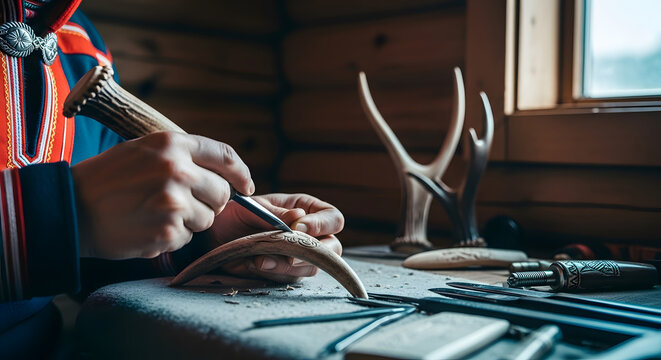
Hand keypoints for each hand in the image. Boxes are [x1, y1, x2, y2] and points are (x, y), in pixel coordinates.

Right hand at [72, 132, 253, 258]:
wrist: (71, 209)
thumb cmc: (107, 180)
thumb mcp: (144, 151)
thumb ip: (183, 157)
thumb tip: (226, 176)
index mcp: (173, 143)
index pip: (226, 157)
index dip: (241, 174)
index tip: (246, 186)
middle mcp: (178, 169)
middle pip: (223, 193)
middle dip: (210, 202)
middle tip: (182, 204)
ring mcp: (175, 202)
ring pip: (207, 218)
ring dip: (190, 221)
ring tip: (156, 213)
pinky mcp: (169, 230)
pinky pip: (188, 237)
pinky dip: (173, 237)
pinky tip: (148, 227)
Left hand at [208, 193, 343, 282]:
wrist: (215, 236)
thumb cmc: (237, 213)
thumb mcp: (254, 207)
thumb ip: (276, 212)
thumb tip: (299, 216)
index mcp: (308, 209)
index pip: (332, 218)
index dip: (321, 224)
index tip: (299, 228)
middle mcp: (310, 234)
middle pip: (332, 247)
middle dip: (313, 253)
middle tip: (290, 254)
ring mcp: (300, 256)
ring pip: (312, 267)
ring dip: (288, 266)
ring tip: (262, 260)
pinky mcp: (286, 273)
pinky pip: (290, 278)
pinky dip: (273, 273)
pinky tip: (255, 264)